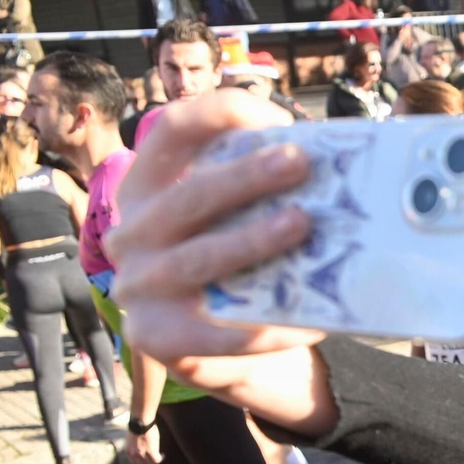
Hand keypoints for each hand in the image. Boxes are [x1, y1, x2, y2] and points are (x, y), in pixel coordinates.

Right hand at [105, 91, 335, 430]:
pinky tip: (308, 320)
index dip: (218, 115)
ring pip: (197, 260)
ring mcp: (137, 288)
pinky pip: (216, 332)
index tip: (277, 118)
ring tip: (302, 224)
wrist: (220, 349)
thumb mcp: (234, 219)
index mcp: (146, 189)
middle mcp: (131, 233)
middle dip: (245, 178)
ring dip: (251, 240)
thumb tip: (332, 164)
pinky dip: (265, 326)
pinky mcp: (156, 338)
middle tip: (299, 164)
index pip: (170, 132)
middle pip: (187, 196)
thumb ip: (260, 192)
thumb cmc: (236, 267)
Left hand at [124, 425, 162, 463]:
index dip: (142, 461)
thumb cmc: (138, 425)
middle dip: (150, 463)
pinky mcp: (150, 451)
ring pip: (151, 463)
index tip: (147, 458)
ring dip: (156, 461)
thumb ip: (136, 444)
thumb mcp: (133, 438)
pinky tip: (163, 455)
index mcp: (128, 451)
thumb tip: (142, 444)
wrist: (140, 421)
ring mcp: (142, 454)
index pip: (135, 462)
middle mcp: (134, 454)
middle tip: (155, 459)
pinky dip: (161, 458)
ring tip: (161, 457)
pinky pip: (157, 459)